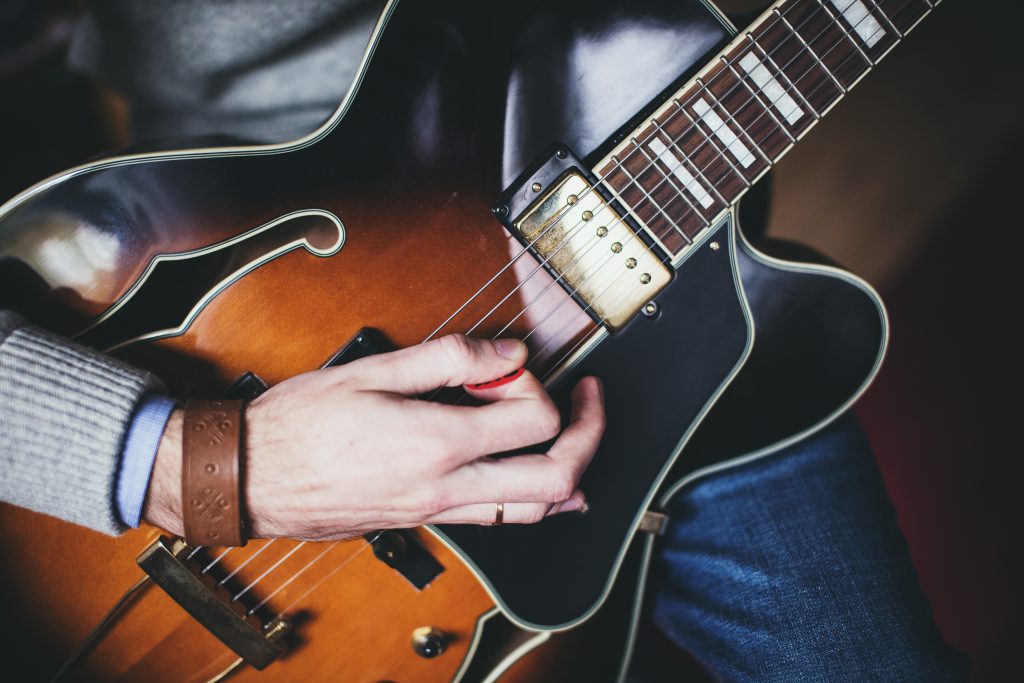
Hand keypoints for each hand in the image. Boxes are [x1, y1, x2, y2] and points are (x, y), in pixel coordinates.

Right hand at [143, 334, 604, 539]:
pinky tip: (537, 483)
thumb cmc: (297, 425)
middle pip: (554, 477)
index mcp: (436, 442)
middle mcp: (445, 486)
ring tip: (577, 437)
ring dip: (569, 474)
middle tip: (588, 401)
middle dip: (586, 435)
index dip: (536, 383)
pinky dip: (533, 502)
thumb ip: (446, 358)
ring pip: (533, 511)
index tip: (511, 365)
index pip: (532, 419)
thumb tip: (505, 352)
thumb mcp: (371, 371)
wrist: (250, 478)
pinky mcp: (424, 522)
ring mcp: (437, 511)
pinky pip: (498, 521)